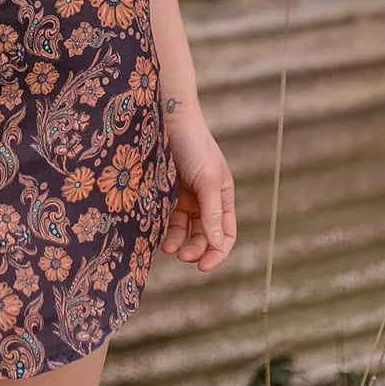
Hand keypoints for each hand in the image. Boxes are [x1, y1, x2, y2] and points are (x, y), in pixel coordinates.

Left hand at [162, 104, 237, 272]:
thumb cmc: (194, 146)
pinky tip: (158, 237)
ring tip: (169, 249)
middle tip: (183, 256)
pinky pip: (168, 218)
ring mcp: (186, 197)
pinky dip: (165, 230)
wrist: (167, 120)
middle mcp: (206, 200)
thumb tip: (218, 245)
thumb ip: (212, 212)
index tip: (203, 266)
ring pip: (185, 230)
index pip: (226, 235)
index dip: (218, 253)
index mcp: (223, 198)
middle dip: (196, 249)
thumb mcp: (208, 180)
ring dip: (179, 243)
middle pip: (205, 236)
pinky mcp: (166, 193)